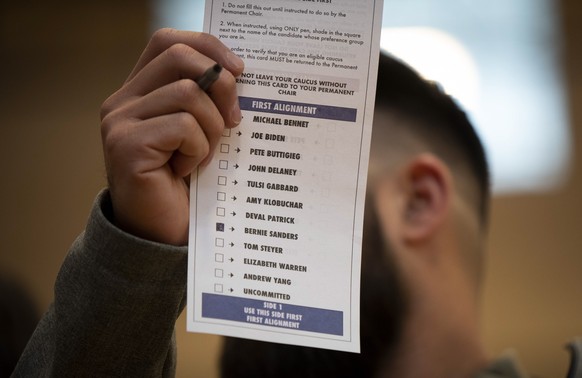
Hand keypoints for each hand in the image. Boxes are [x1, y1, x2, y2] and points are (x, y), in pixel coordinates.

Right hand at [100, 28, 243, 244]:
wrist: (162, 234)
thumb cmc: (185, 184)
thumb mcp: (198, 132)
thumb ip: (205, 99)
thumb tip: (237, 73)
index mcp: (139, 92)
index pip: (168, 42)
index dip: (207, 46)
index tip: (239, 69)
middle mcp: (122, 102)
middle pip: (179, 57)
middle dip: (220, 85)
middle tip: (234, 120)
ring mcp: (120, 123)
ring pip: (189, 94)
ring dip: (211, 129)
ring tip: (203, 157)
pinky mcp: (128, 145)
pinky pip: (185, 127)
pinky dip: (199, 151)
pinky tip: (187, 171)